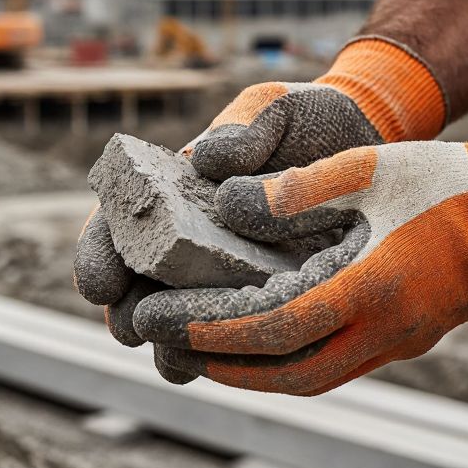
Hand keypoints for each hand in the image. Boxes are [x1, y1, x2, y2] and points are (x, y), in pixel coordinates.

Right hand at [75, 38, 447, 353]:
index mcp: (172, 194)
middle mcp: (191, 242)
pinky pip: (242, 339)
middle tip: (130, 329)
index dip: (101, 256)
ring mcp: (230, 277)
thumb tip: (209, 162)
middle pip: (138, 290)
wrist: (366, 139)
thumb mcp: (273, 108)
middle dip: (127, 315)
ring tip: (175, 359)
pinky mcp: (272, 301)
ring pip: (184, 327)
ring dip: (172, 347)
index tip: (101, 283)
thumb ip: (242, 128)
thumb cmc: (305, 119)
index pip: (117, 227)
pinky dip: (231, 353)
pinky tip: (235, 360)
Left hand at [129, 103, 467, 394]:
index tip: (163, 317)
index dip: (212, 328)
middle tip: (170, 344)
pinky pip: (336, 366)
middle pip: (288, 372)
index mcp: (370, 287)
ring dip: (254, 371)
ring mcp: (399, 342)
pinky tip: (264, 339)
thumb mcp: (365, 166)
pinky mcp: (408, 340)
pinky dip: (290, 361)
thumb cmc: (445, 178)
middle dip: (222, 363)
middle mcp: (384, 330)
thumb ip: (293, 190)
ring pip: (312, 377)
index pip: (274, 327)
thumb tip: (227, 205)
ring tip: (205, 350)